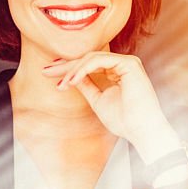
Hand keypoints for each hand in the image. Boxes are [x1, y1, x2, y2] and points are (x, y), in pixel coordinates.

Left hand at [42, 53, 179, 161]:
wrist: (141, 131)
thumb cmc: (124, 121)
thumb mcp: (97, 100)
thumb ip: (86, 86)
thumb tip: (70, 78)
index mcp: (117, 72)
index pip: (89, 65)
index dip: (69, 68)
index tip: (50, 74)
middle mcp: (123, 65)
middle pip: (88, 59)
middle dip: (65, 65)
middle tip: (46, 71)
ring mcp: (127, 62)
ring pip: (92, 58)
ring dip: (73, 70)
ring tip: (61, 83)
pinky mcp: (129, 64)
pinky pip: (99, 61)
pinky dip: (83, 69)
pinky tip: (72, 80)